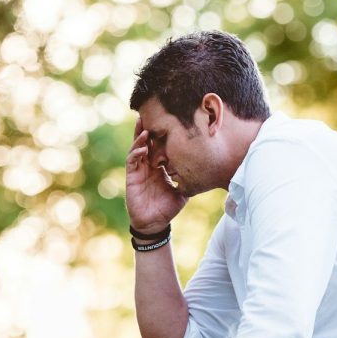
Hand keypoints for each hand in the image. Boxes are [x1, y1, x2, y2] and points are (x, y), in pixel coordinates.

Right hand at [126, 117, 186, 233]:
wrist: (154, 223)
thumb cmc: (167, 207)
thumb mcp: (182, 190)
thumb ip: (189, 180)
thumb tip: (205, 171)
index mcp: (159, 166)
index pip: (159, 146)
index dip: (161, 134)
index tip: (167, 121)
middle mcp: (148, 165)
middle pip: (146, 142)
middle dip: (146, 128)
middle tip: (149, 113)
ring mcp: (138, 170)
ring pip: (137, 148)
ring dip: (139, 138)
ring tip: (144, 127)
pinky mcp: (132, 177)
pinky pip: (132, 161)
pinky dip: (136, 153)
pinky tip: (142, 148)